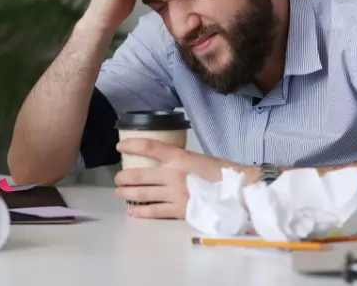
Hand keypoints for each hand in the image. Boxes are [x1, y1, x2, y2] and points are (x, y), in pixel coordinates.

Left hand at [114, 138, 245, 218]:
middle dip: (124, 177)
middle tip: (118, 178)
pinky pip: (153, 211)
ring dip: (128, 193)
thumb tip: (166, 164)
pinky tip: (132, 211)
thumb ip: (181, 161)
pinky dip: (140, 211)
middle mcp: (173, 174)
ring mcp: (174, 193)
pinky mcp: (178, 210)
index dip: (132, 145)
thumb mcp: (200, 158)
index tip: (120, 146)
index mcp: (180, 157)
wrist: (239, 192)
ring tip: (120, 192)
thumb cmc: (223, 173)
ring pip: (143, 193)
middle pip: (140, 174)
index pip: (149, 147)